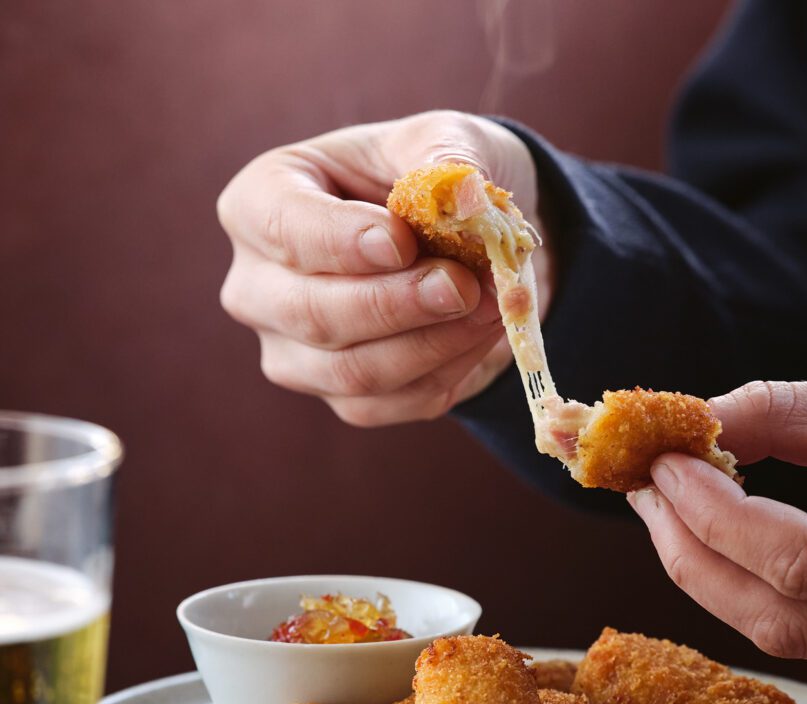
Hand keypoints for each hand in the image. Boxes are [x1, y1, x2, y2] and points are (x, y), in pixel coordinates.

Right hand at [217, 111, 550, 424]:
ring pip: (352, 371)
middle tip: (465, 285)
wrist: (468, 246)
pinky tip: (481, 335)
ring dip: (433, 344)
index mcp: (261, 203)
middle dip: (397, 303)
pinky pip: (390, 402)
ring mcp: (294, 352)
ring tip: (492, 307)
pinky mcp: (343, 397)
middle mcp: (259, 287)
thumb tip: (463, 197)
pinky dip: (447, 372)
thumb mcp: (443, 142)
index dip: (341, 241)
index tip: (402, 241)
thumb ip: (447, 161)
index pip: (282, 229)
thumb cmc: (436, 182)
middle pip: (311, 313)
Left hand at [628, 366, 806, 703]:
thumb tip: (692, 423)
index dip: (713, 514)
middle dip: (692, 551)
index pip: (801, 563)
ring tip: (675, 510)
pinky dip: (760, 596)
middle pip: (780, 620)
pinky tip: (731, 548)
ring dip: (715, 575)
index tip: (663, 464)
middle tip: (649, 490)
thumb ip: (794, 415)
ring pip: (790, 640)